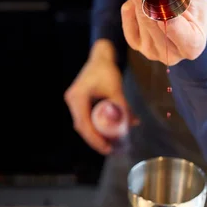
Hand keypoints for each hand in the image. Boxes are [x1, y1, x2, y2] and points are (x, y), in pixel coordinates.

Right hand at [64, 40, 136, 154]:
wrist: (101, 56)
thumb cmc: (107, 70)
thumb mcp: (116, 89)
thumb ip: (123, 106)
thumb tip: (133, 123)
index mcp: (77, 98)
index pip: (84, 124)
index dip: (94, 139)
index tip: (106, 148)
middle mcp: (72, 101)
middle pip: (82, 127)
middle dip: (95, 140)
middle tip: (110, 150)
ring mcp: (74, 101)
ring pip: (83, 124)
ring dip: (95, 134)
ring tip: (109, 144)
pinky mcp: (80, 101)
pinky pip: (86, 117)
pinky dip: (96, 126)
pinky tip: (107, 132)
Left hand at [120, 0, 206, 65]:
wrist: (188, 26)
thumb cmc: (196, 10)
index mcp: (193, 45)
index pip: (182, 34)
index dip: (171, 18)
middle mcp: (171, 54)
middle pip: (152, 20)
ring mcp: (151, 51)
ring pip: (138, 15)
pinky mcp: (136, 44)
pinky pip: (128, 15)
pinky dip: (131, 0)